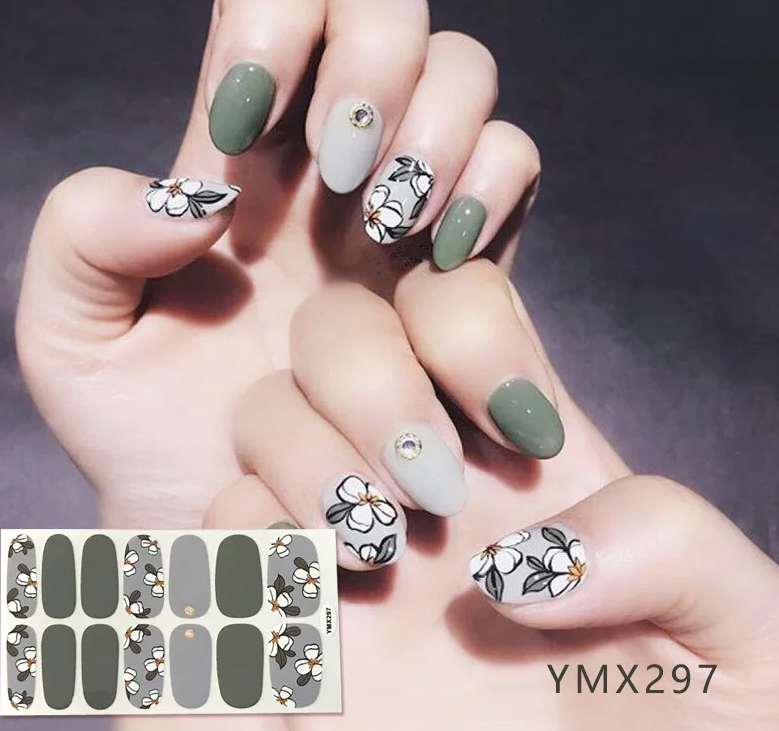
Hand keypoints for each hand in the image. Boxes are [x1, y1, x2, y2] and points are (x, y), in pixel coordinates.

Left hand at [15, 0, 537, 527]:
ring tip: (385, 227)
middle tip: (338, 174)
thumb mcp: (74, 343)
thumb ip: (85, 236)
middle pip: (385, 3)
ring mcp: (409, 201)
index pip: (274, 1)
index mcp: (238, 153)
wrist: (252, 527)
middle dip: (371, 64)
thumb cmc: (157, 441)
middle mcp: (330, 160)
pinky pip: (517, 162)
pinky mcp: (474, 260)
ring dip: (435, 128)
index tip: (248, 128)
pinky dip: (491, 185)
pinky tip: (442, 252)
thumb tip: (201, 190)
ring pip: (465, 70)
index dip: (273, 27)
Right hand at [203, 275, 778, 729]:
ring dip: (304, 464)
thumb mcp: (740, 644)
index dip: (465, 325)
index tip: (513, 427)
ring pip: (264, 414)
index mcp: (521, 444)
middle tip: (428, 495)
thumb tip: (524, 558)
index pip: (457, 299)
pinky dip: (251, 547)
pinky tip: (318, 610)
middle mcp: (419, 465)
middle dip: (366, 384)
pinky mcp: (284, 607)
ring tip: (373, 553)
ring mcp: (345, 528)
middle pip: (338, 328)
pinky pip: (218, 528)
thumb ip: (680, 550)